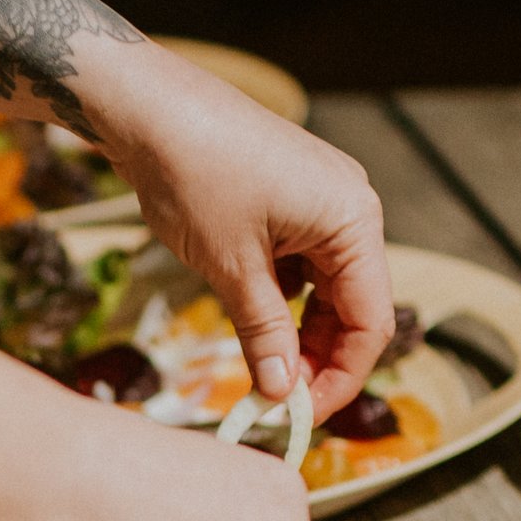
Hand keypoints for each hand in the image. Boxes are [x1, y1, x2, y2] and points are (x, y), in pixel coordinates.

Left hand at [0, 0, 389, 418]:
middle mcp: (351, 206)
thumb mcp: (232, 269)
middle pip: (355, 306)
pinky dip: (284, 296)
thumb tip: (281, 393)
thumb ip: (264, 333)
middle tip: (272, 396)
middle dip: (318, 356)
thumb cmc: (194, 178)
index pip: (371, 322)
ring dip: (298, 330)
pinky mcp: (293, 194)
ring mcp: (323, 197)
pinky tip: (251, 314)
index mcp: (353, 221)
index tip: (299, 414)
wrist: (148, 107)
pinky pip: (305, 261)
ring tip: (258, 364)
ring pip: (327, 286)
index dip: (340, 377)